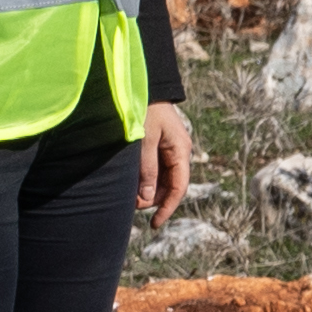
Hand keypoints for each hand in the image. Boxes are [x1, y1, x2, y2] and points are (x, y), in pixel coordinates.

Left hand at [140, 99, 194, 223]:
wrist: (147, 87)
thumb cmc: (145, 110)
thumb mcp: (144, 141)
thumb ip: (147, 169)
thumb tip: (149, 198)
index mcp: (181, 151)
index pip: (179, 188)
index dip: (168, 208)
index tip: (155, 224)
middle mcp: (180, 153)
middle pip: (171, 186)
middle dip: (154, 199)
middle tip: (132, 204)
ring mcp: (171, 150)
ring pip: (164, 179)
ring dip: (150, 190)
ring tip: (130, 195)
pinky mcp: (162, 146)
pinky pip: (157, 169)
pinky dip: (147, 179)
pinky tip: (134, 183)